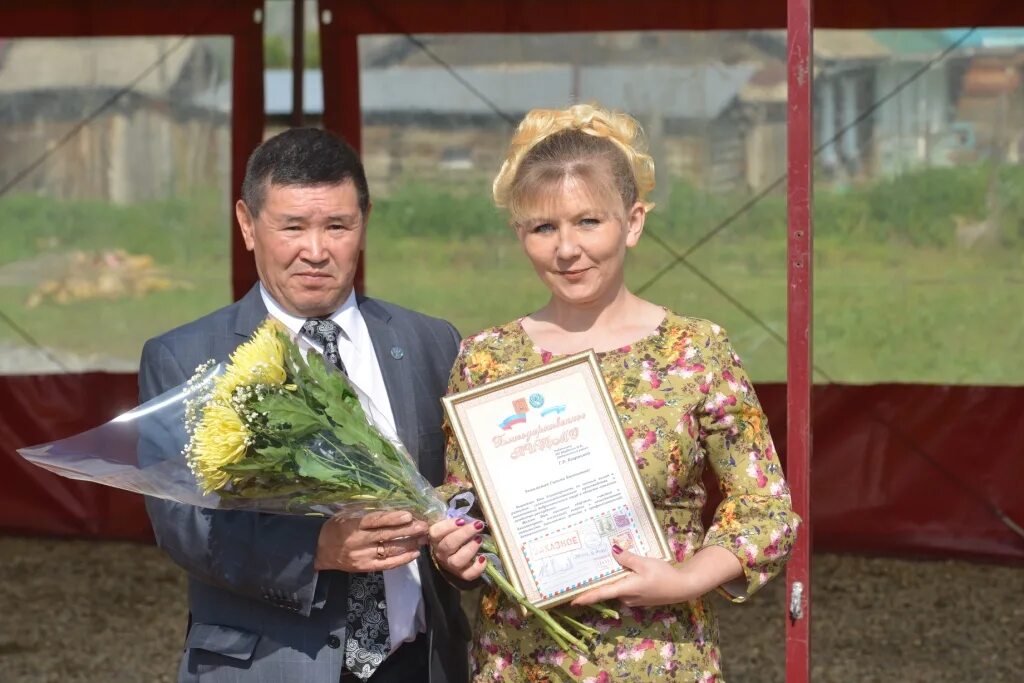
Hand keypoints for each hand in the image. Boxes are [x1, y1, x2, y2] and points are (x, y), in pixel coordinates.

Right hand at [314, 510, 427, 572]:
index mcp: (352, 525)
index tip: (409, 515)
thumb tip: (393, 505)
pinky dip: (402, 559)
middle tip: (424, 526)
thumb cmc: (336, 527)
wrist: (320, 550)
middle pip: (386, 536)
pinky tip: (414, 553)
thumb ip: (367, 512)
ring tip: (423, 538)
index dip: (392, 518)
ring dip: (409, 544)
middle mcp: (358, 541)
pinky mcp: (365, 568)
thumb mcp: (347, 514)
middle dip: (407, 531)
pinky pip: (386, 564)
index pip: (375, 521)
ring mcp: (362, 556)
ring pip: (389, 550)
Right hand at [428, 516, 487, 581]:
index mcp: (436, 539)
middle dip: (464, 534)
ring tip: (479, 539)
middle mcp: (441, 553)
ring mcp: (450, 565)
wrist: (452, 555)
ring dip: (470, 549)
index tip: (462, 520)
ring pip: (457, 561)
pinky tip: (483, 558)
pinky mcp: (461, 574)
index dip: (448, 526)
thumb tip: (466, 515)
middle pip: (449, 544)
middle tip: (477, 525)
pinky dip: (477, 568)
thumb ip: (454, 521)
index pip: (435, 532)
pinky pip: (468, 575)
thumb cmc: (453, 535)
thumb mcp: (450, 527)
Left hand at [570, 544, 698, 607]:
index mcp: (625, 589)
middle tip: (583, 572)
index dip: (586, 597)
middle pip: (608, 589)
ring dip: (610, 579)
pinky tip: (621, 570)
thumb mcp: (645, 563)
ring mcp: (634, 599)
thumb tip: (613, 550)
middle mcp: (626, 597)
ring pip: (617, 588)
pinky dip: (620, 580)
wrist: (683, 587)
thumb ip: (628, 558)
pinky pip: (625, 588)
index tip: (572, 600)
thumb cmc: (664, 575)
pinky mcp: (640, 597)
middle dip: (597, 582)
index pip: (601, 594)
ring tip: (601, 566)